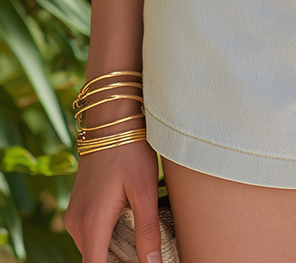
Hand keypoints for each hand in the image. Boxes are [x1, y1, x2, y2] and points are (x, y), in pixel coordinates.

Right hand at [64, 139, 161, 262]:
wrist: (111, 121)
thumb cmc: (130, 152)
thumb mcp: (145, 190)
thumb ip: (147, 231)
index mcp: (92, 224)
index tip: (137, 262)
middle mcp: (76, 224)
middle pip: (96, 260)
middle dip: (120, 260)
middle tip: (148, 251)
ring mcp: (73, 215)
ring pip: (93, 248)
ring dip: (114, 250)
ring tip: (142, 239)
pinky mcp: (77, 208)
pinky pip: (90, 234)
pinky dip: (107, 237)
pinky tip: (129, 224)